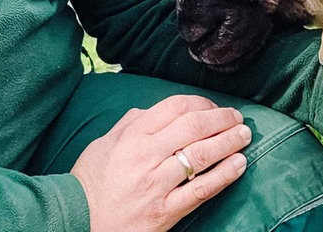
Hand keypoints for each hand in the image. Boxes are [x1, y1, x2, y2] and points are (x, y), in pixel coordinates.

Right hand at [70, 94, 251, 231]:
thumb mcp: (105, 142)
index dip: (201, 103)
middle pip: (193, 127)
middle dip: (221, 119)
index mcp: (133, 135)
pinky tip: (238, 165)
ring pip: (201, 155)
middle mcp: (146, 156)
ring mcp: (157, 185)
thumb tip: (155, 109)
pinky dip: (223, 175)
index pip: (175, 107)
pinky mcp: (165, 213)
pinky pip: (200, 190)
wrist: (78, 221)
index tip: (214, 106)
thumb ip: (131, 122)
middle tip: (237, 117)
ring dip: (228, 142)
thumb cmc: (91, 180)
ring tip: (244, 136)